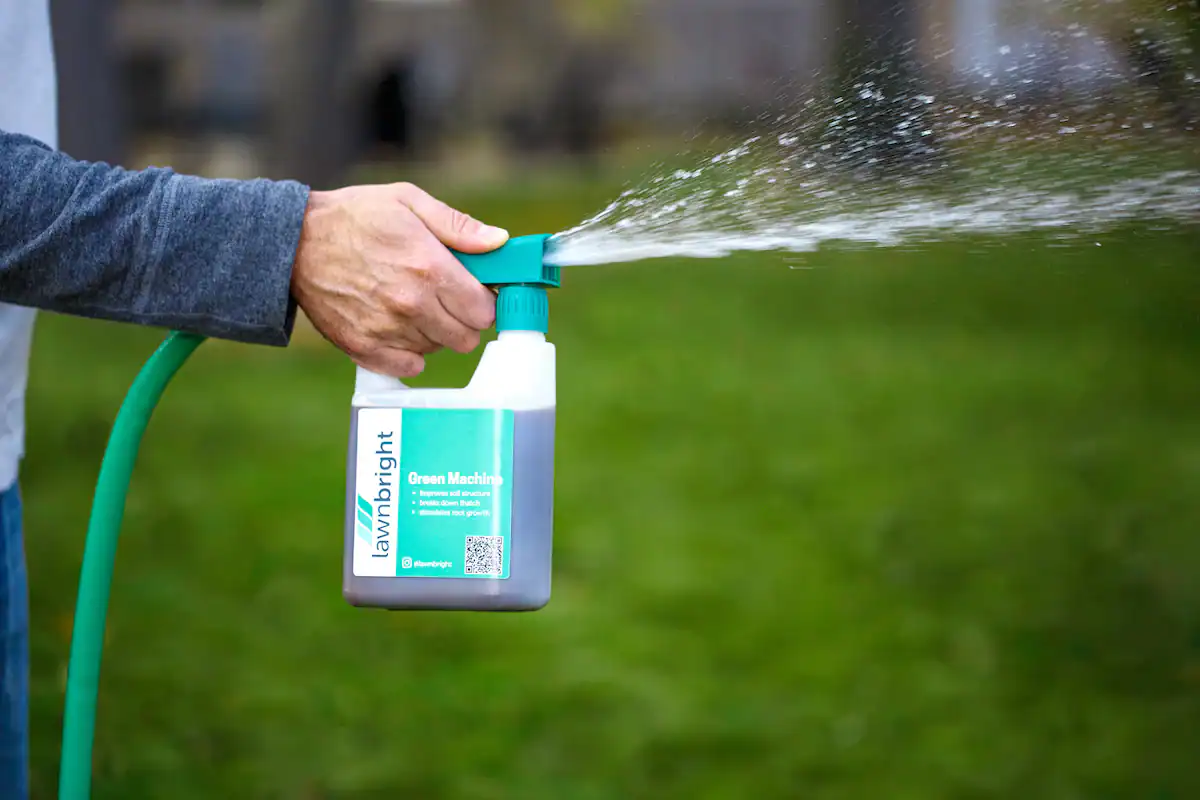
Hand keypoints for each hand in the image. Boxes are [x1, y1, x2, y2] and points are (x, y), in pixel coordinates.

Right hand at [290, 182, 507, 376]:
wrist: (293, 242)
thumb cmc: (354, 216)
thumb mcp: (408, 201)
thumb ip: (458, 226)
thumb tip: (499, 242)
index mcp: (429, 267)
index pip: (484, 310)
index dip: (484, 301)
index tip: (474, 292)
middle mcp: (411, 304)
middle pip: (466, 337)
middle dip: (463, 319)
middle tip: (447, 299)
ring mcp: (387, 330)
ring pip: (438, 349)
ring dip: (435, 332)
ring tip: (413, 304)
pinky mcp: (364, 348)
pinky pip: (408, 366)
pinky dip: (409, 352)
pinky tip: (398, 326)